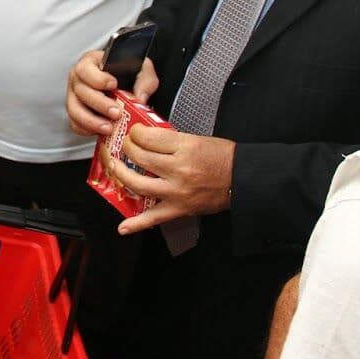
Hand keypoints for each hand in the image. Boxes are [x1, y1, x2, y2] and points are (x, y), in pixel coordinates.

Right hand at [66, 50, 158, 137]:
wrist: (123, 86)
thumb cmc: (127, 74)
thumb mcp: (140, 69)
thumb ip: (144, 80)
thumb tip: (140, 98)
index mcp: (90, 63)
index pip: (85, 69)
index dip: (98, 78)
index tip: (113, 85)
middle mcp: (78, 79)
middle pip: (81, 91)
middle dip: (99, 104)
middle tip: (116, 112)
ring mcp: (74, 97)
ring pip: (74, 110)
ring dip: (92, 121)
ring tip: (109, 128)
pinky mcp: (75, 114)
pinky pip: (75, 124)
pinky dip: (87, 130)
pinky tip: (101, 131)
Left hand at [103, 125, 235, 235]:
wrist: (244, 179)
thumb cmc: (225, 158)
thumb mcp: (198, 139)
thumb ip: (171, 139)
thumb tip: (147, 138)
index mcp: (185, 148)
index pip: (148, 137)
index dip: (135, 132)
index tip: (134, 132)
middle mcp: (179, 170)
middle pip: (139, 157)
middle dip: (126, 148)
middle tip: (125, 146)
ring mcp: (176, 191)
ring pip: (137, 184)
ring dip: (120, 174)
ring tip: (114, 167)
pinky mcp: (179, 209)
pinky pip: (153, 218)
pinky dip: (136, 224)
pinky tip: (123, 226)